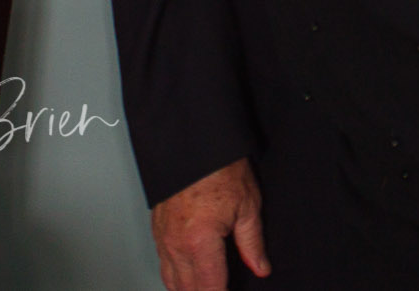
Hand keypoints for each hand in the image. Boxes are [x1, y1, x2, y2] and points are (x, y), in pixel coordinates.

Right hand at [151, 158, 269, 289]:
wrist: (194, 143)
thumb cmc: (219, 167)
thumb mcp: (247, 206)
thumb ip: (253, 243)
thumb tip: (260, 267)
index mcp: (200, 242)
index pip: (211, 289)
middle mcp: (176, 244)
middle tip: (224, 290)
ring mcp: (163, 239)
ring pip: (172, 282)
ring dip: (189, 290)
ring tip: (208, 288)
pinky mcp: (157, 231)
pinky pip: (164, 265)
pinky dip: (176, 277)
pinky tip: (189, 278)